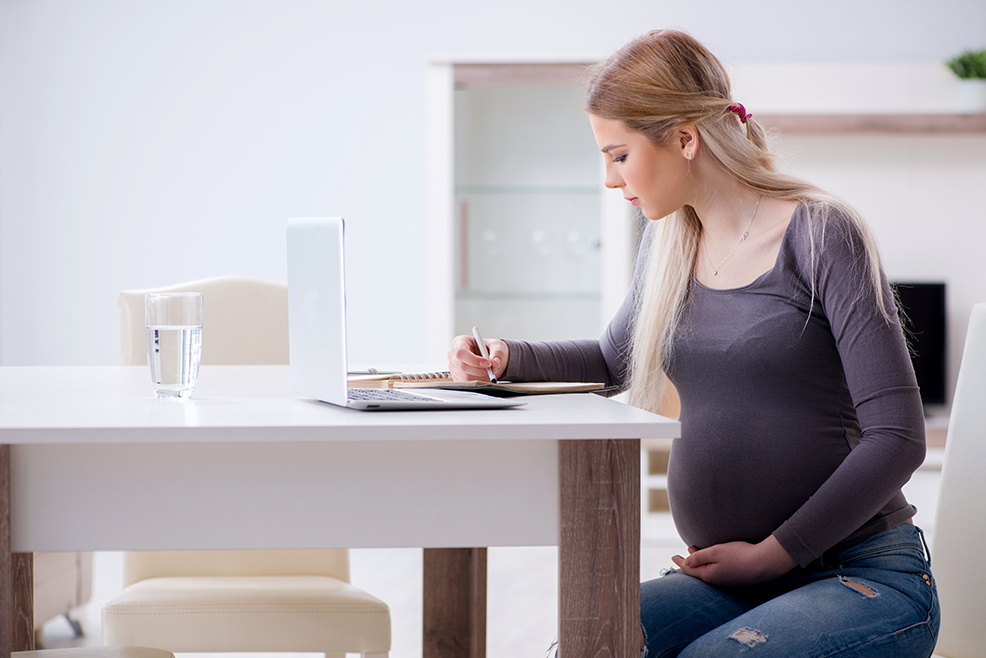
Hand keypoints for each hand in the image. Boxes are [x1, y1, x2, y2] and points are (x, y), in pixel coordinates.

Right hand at [448, 334, 508, 380]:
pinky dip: (478, 382)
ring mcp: (453, 367)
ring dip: (481, 377)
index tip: (487, 363)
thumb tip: (495, 362)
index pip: (461, 352)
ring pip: (465, 377)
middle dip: (480, 370)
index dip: (474, 360)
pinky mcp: (456, 377)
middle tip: (491, 369)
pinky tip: (484, 376)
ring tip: (489, 372)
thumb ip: (497, 353)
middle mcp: (453, 354)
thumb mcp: (496, 346)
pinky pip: (467, 383)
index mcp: (460, 342)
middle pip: (462, 366)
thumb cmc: (488, 348)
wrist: (487, 357)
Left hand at [671, 535, 796, 586]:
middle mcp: (717, 582)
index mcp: (709, 575)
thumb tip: (686, 562)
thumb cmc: (739, 555)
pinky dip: (711, 565)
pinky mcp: (737, 579)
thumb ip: (699, 556)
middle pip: (698, 572)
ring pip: (709, 572)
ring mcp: (728, 582)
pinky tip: (714, 560)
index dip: (680, 562)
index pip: (689, 570)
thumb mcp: (715, 552)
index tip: (673, 556)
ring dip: (700, 563)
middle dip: (689, 563)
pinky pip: (718, 572)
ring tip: (695, 553)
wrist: (765, 563)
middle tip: (681, 556)